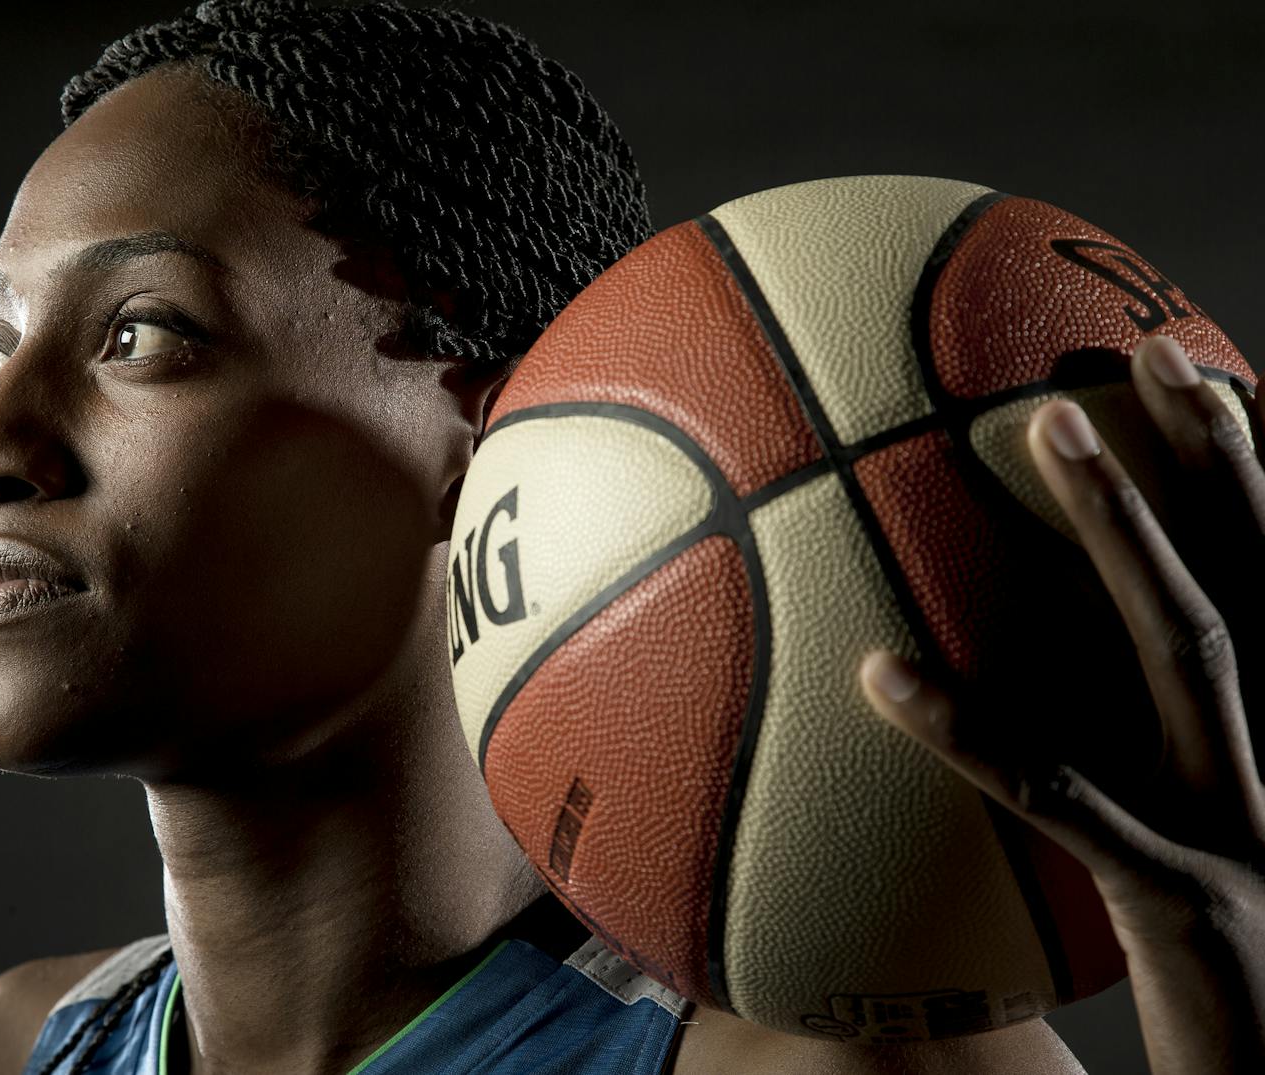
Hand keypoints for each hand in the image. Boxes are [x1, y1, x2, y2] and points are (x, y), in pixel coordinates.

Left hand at [857, 337, 1264, 1074]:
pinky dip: (973, 732)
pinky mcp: (1186, 901)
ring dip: (1133, 533)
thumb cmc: (1208, 955)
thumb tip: (970, 663)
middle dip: (1210, 458)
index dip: (1241, 467)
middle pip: (1254, 578)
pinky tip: (878, 672)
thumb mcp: (1170, 840)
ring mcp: (1244, 823)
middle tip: (1144, 351)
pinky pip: (1065, 798)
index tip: (1184, 366)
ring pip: (1195, 651)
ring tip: (1052, 434)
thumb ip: (1107, 752)